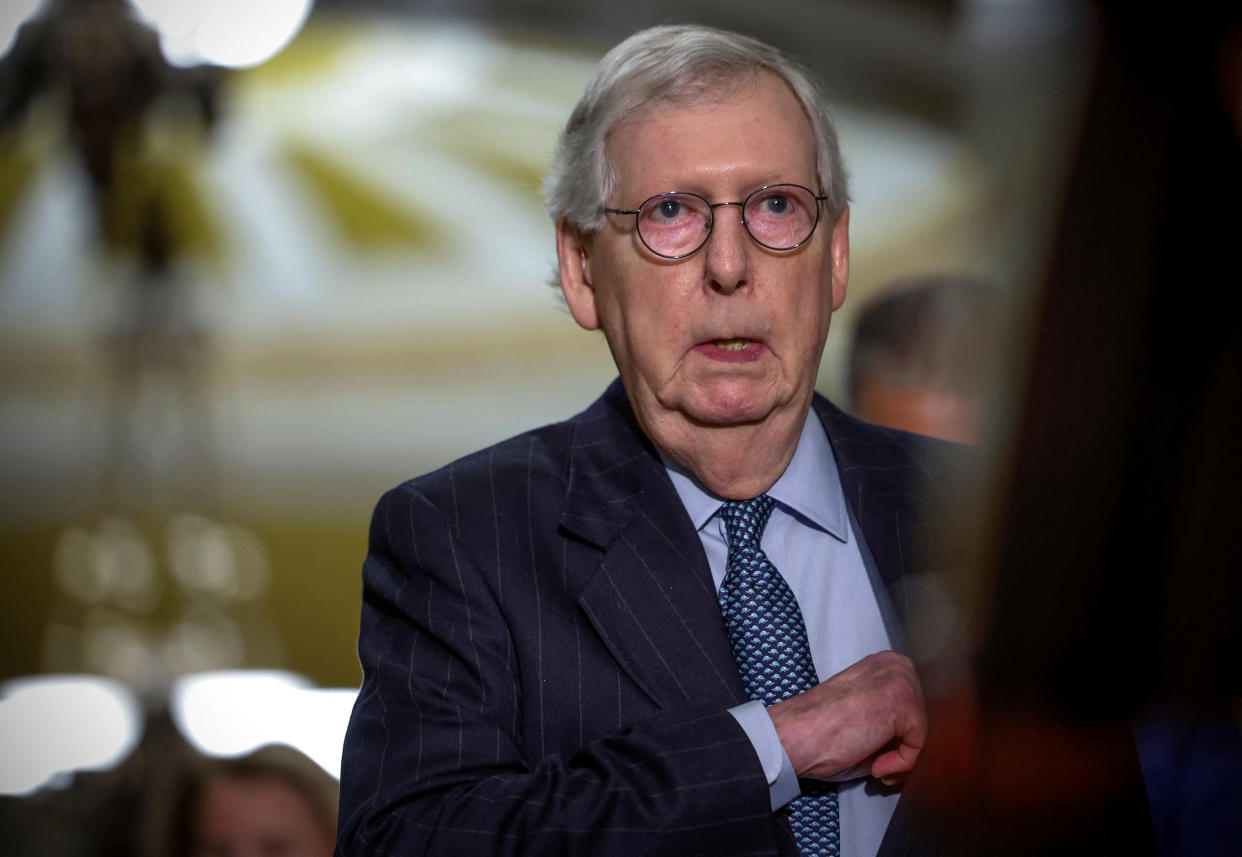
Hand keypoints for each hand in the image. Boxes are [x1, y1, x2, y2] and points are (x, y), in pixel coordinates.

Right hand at [767, 650, 925, 785]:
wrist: (795, 736)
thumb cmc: (819, 732)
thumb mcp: (865, 718)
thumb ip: (892, 722)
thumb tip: (910, 743)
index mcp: (883, 664)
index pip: (915, 704)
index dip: (902, 737)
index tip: (884, 757)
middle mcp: (894, 664)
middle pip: (922, 715)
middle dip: (905, 746)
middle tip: (882, 764)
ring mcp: (899, 679)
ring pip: (923, 728)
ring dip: (904, 756)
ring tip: (879, 766)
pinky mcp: (901, 700)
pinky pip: (920, 740)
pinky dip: (903, 762)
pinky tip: (878, 766)